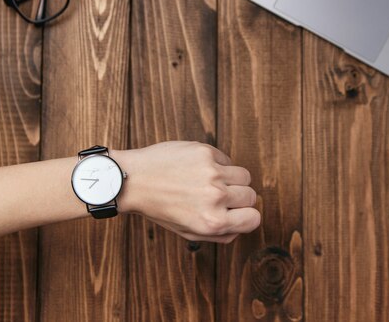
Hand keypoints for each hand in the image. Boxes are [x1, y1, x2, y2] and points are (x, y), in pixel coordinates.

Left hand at [117, 141, 259, 242]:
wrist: (134, 179)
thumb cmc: (158, 207)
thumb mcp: (187, 232)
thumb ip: (218, 234)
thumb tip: (240, 226)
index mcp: (212, 222)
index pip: (254, 219)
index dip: (247, 215)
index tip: (237, 211)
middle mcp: (216, 198)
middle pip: (251, 196)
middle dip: (239, 197)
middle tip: (220, 196)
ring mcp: (212, 173)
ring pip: (244, 176)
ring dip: (232, 179)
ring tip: (212, 181)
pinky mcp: (206, 153)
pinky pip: (227, 159)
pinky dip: (218, 164)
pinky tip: (199, 168)